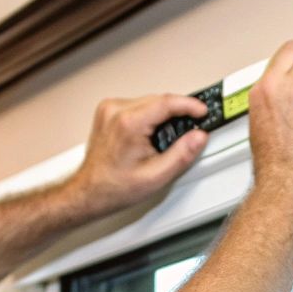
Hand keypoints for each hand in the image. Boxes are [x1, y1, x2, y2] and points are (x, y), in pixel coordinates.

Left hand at [64, 94, 211, 217]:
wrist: (90, 191)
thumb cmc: (115, 187)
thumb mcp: (156, 176)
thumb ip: (182, 154)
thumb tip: (199, 137)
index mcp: (128, 123)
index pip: (167, 102)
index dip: (189, 105)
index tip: (202, 111)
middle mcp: (116, 111)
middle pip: (159, 100)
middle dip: (176, 113)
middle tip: (188, 131)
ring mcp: (109, 109)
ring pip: (149, 102)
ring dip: (162, 115)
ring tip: (162, 139)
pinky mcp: (107, 110)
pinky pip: (137, 106)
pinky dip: (148, 117)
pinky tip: (148, 135)